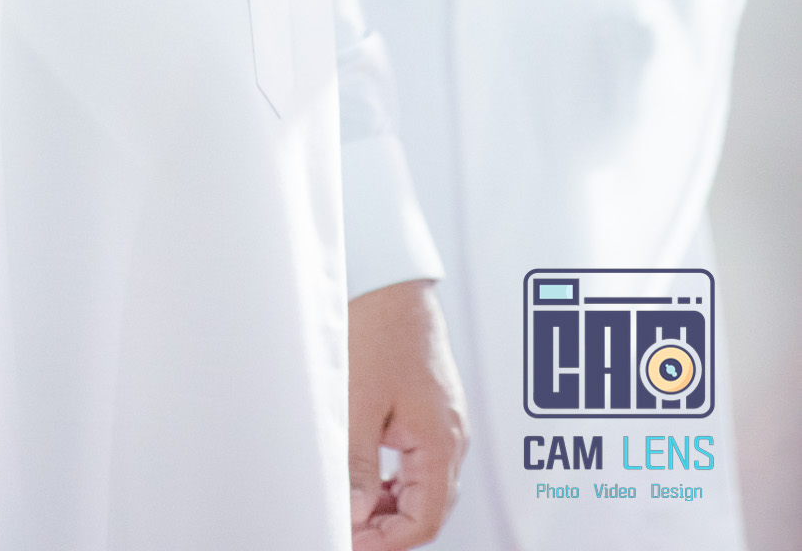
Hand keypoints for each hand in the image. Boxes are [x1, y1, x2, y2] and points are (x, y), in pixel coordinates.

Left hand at [348, 281, 467, 547]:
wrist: (389, 279)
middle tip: (351, 528)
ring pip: (428, 485)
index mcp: (441, 439)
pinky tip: (371, 476)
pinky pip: (423, 459)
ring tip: (355, 506)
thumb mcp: (359, 404)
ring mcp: (446, 419)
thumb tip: (355, 513)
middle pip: (431, 507)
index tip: (352, 539)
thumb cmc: (380, 327)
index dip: (387, 540)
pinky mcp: (435, 405)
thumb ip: (359, 466)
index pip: (425, 519)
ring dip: (393, 504)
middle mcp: (452, 433)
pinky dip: (399, 479)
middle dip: (391, 527)